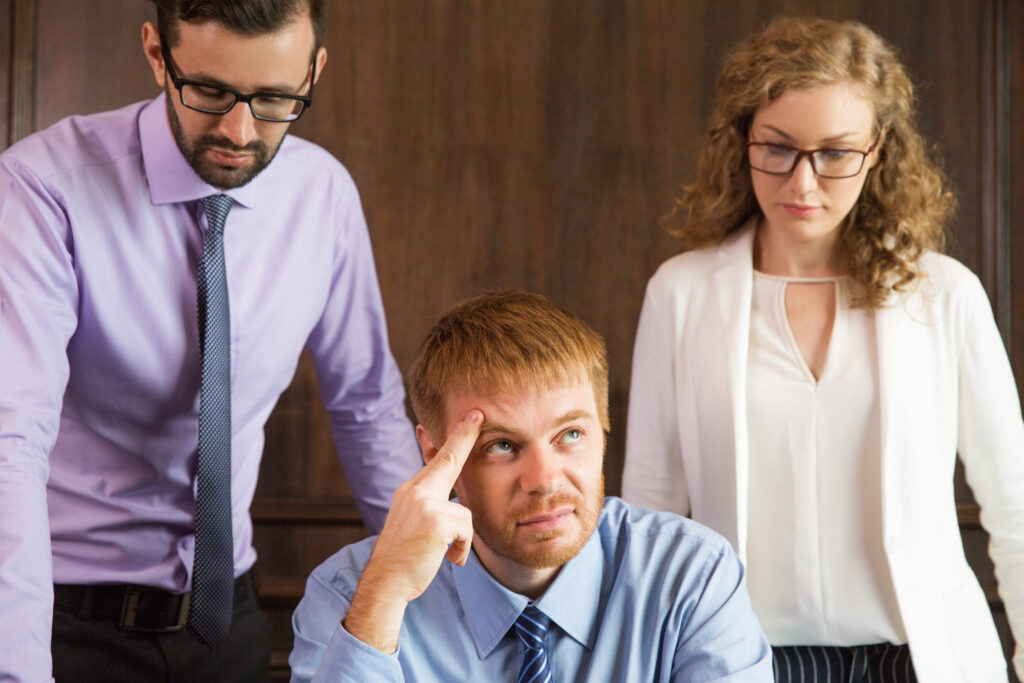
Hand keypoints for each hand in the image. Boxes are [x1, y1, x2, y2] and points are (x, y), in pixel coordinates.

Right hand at [342, 410, 481, 651]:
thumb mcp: (415, 523)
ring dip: (461, 538)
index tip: (468, 418)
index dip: (452, 437)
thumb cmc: (405, 557)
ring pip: (464, 512)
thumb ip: (431, 505)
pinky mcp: (435, 520)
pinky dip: (461, 549)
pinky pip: (465, 530)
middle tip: (478, 414)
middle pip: (448, 459)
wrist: (386, 582)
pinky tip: (448, 558)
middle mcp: (414, 491)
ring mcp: (423, 503)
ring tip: (445, 553)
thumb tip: (453, 498)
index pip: (436, 458)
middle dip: (464, 436)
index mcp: (411, 491)